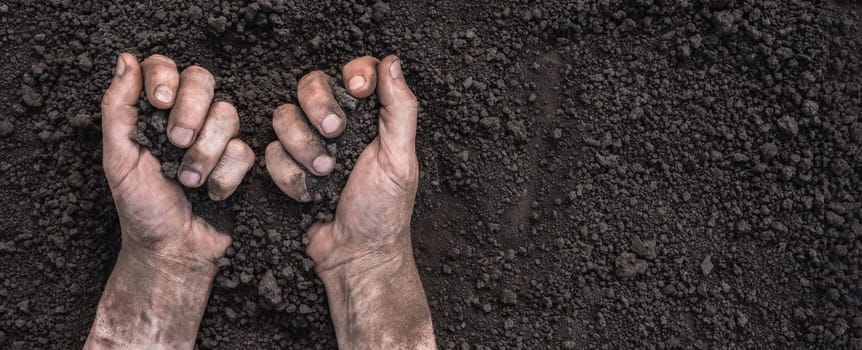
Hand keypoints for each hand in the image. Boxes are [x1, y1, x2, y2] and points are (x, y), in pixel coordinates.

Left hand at [85, 53, 253, 348]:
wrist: (175, 249)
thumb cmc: (142, 208)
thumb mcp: (117, 159)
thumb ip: (118, 109)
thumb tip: (125, 60)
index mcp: (153, 112)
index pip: (165, 67)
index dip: (166, 78)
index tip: (159, 103)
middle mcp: (188, 117)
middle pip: (203, 79)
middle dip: (191, 111)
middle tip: (176, 142)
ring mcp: (216, 137)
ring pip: (228, 114)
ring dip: (205, 153)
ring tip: (189, 181)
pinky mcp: (240, 161)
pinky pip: (244, 151)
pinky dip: (224, 176)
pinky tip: (212, 193)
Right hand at [265, 55, 434, 348]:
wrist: (354, 255)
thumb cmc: (383, 211)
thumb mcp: (400, 158)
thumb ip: (400, 108)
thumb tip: (392, 62)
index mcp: (370, 118)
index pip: (355, 72)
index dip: (352, 73)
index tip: (357, 89)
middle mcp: (338, 126)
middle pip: (310, 84)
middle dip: (317, 105)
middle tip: (334, 131)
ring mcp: (309, 145)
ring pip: (284, 117)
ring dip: (303, 146)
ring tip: (325, 174)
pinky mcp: (287, 168)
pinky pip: (271, 154)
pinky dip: (290, 176)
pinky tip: (310, 194)